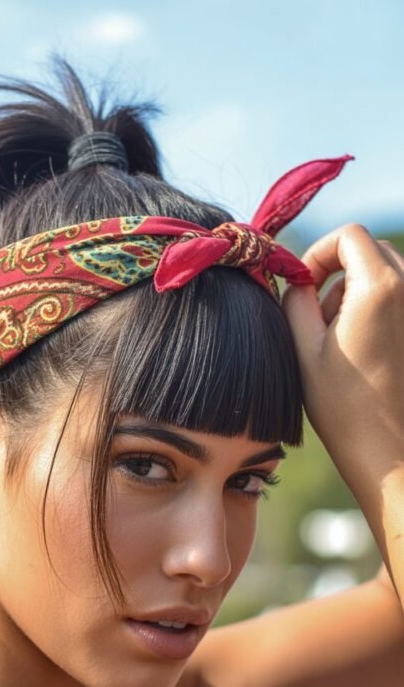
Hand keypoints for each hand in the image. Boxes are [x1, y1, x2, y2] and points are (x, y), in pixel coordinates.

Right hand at [283, 224, 403, 602]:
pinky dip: (372, 310)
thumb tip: (293, 278)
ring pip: (384, 274)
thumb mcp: (303, 348)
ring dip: (354, 292)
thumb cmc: (344, 406)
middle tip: (314, 314)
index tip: (301, 287)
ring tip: (334, 340)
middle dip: (336, 272)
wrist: (389, 452)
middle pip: (369, 250)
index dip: (318, 253)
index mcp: (381, 286)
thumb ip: (294, 299)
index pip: (348, 235)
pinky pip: (395, 300)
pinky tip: (357, 351)